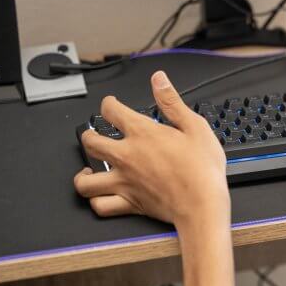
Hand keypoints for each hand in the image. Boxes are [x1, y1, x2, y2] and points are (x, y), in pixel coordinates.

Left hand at [74, 71, 228, 229]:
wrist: (202, 203)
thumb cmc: (202, 168)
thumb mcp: (195, 126)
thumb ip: (172, 102)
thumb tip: (159, 80)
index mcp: (143, 134)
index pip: (112, 111)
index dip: (109, 104)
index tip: (110, 104)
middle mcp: (127, 157)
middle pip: (91, 142)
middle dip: (88, 135)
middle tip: (93, 134)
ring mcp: (124, 181)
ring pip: (86, 180)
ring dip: (83, 174)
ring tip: (87, 170)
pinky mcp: (129, 203)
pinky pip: (101, 205)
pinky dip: (96, 201)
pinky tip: (99, 196)